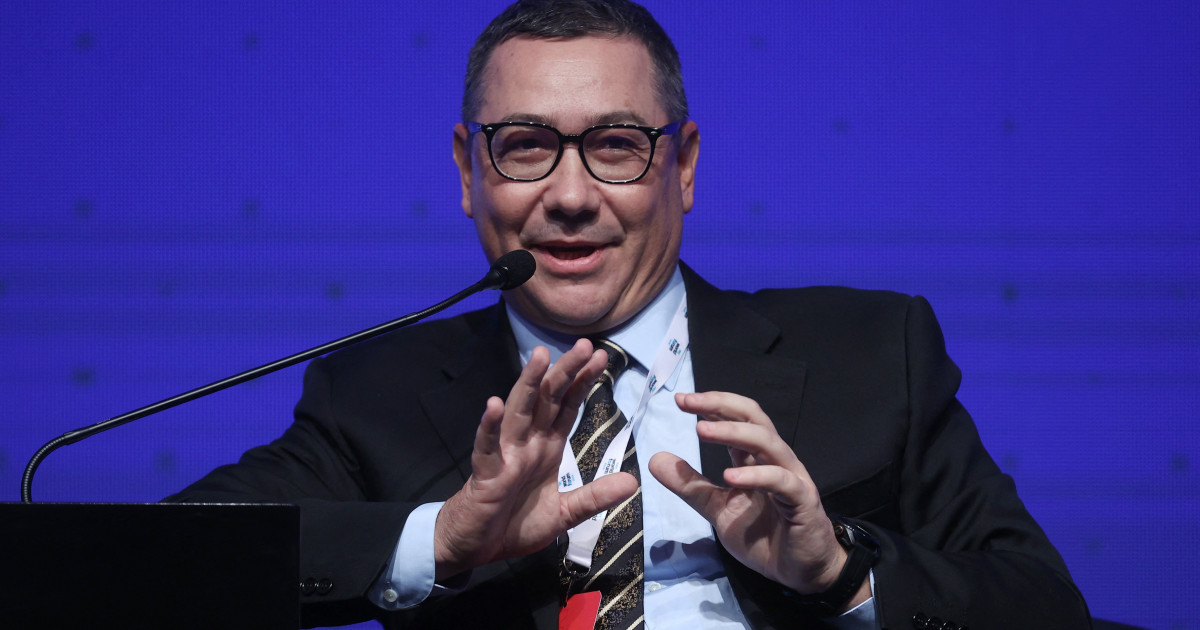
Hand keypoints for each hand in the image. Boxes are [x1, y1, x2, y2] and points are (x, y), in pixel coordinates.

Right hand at [433, 339, 638, 579]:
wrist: (475, 547)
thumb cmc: (514, 525)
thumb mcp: (563, 514)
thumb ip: (593, 497)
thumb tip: (631, 482)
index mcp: (545, 449)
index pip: (566, 407)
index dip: (582, 382)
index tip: (600, 358)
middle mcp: (526, 444)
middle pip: (546, 400)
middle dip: (565, 372)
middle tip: (585, 345)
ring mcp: (504, 456)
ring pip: (518, 413)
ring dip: (528, 384)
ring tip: (541, 357)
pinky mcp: (485, 475)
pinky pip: (486, 449)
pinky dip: (489, 428)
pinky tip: (493, 406)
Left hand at [649, 391, 866, 606]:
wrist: (800, 572)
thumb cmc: (763, 537)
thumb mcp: (718, 510)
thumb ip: (691, 486)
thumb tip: (656, 459)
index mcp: (755, 459)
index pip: (737, 418)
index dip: (711, 405)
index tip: (681, 400)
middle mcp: (776, 460)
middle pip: (754, 418)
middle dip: (721, 406)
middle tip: (689, 402)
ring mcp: (792, 477)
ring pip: (767, 442)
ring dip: (734, 432)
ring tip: (702, 430)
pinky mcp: (803, 501)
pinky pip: (782, 481)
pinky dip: (756, 475)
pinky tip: (730, 477)